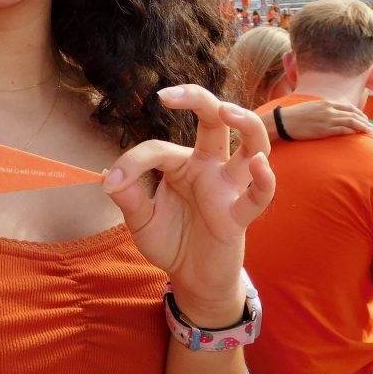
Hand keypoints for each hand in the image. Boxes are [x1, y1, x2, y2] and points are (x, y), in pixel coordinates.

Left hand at [103, 85, 274, 324]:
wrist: (190, 279)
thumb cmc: (170, 242)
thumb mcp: (140, 221)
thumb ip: (129, 198)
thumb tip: (107, 177)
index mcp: (182, 164)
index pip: (158, 149)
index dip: (132, 162)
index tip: (111, 181)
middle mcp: (208, 167)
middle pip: (213, 120)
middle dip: (197, 98)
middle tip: (169, 94)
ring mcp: (227, 187)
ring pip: (251, 143)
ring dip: (244, 123)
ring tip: (226, 111)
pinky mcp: (239, 215)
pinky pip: (259, 195)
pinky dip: (264, 180)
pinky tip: (259, 164)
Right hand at [279, 99, 372, 138]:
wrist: (283, 121)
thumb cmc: (294, 116)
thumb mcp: (310, 108)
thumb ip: (322, 109)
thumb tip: (329, 114)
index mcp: (325, 103)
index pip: (347, 107)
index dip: (358, 112)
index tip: (364, 117)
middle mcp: (329, 110)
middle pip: (352, 114)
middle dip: (363, 120)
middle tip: (370, 126)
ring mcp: (327, 120)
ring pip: (351, 122)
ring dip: (362, 126)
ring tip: (369, 131)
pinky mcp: (324, 130)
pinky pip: (343, 130)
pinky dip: (352, 132)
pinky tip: (357, 135)